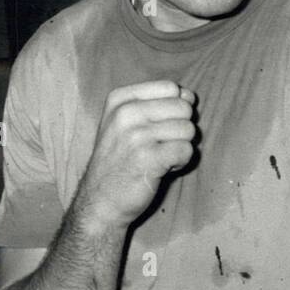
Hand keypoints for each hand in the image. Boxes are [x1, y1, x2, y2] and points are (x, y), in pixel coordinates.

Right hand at [76, 81, 196, 229]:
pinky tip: (163, 168)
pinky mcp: (148, 158)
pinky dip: (181, 162)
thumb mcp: (125, 123)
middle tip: (161, 145)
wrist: (99, 201)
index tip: (159, 126)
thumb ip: (156, 104)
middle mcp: (125, 113)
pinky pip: (186, 150)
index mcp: (120, 99)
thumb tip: (189, 96)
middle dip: (181, 128)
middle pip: (183, 107)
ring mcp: (135, 136)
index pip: (171, 87)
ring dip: (181, 147)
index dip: (176, 108)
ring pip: (188, 129)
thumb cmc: (119, 161)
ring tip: (160, 158)